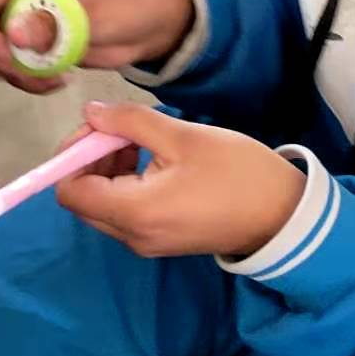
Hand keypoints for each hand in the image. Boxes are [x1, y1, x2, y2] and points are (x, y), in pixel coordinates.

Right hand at [0, 0, 194, 93]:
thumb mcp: (92, 12)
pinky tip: (55, 82)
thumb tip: (13, 35)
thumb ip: (52, 23)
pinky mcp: (35, 43)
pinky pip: (9, 64)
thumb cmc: (127, 4)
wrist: (152, 23)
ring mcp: (25, 20)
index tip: (8, 56)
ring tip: (49, 81)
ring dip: (10, 73)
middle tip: (29, 74)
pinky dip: (24, 79)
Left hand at [55, 101, 304, 258]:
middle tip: (120, 129)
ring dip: (108, 169)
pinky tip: (151, 159)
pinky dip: (125, 184)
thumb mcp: (183, 136)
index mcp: (134, 212)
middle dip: (91, 159)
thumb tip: (91, 113)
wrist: (284, 214)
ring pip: (102, 205)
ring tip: (139, 139)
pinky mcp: (161, 239)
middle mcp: (133, 236)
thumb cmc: (236, 172)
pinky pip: (125, 212)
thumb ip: (130, 122)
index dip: (73, 155)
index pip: (70, 192)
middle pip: (83, 200)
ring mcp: (147, 242)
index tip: (100, 128)